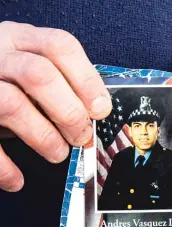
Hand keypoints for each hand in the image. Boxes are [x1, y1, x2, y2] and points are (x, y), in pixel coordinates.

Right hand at [0, 21, 111, 191]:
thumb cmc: (9, 81)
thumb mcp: (33, 70)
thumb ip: (60, 84)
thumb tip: (94, 111)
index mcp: (22, 40)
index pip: (61, 47)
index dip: (87, 81)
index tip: (101, 110)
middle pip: (41, 76)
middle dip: (70, 113)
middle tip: (81, 137)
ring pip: (13, 104)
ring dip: (45, 137)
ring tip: (58, 153)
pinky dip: (4, 166)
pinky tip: (17, 180)